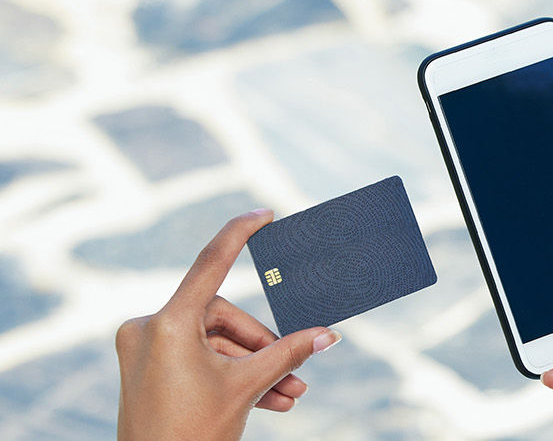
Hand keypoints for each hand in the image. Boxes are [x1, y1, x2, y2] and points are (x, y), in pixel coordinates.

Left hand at [115, 209, 342, 440]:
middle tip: (296, 375)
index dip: (239, 234)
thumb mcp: (248, 388)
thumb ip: (288, 353)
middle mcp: (148, 329)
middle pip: (223, 318)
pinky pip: (199, 358)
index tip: (262, 214)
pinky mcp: (147, 367)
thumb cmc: (193, 436)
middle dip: (263, 346)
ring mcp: (144, 348)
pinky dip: (231, 375)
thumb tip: (328, 335)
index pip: (210, 264)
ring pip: (215, 342)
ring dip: (254, 367)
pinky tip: (267, 401)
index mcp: (167, 324)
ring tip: (289, 395)